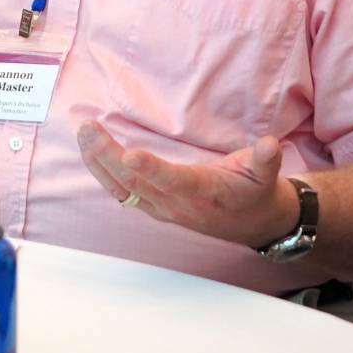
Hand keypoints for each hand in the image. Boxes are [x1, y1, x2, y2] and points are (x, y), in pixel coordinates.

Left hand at [76, 120, 300, 247]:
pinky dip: (101, 171)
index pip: (173, 181)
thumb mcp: (266, 175)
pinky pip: (119, 191)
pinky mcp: (152, 206)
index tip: (130, 155)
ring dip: (97, 161)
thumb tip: (270, 145)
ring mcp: (161, 208)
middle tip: (88, 128)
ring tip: (82, 133)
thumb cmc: (255, 192)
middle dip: (107, 155)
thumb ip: (265, 160)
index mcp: (204, 193)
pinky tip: (88, 150)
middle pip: (135, 183)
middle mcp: (176, 204)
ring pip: (121, 189)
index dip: (152, 170)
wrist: (253, 223)